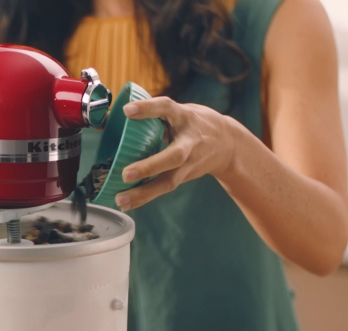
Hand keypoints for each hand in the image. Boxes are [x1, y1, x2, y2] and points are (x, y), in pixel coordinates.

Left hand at [115, 97, 238, 211]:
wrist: (229, 144)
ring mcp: (189, 163)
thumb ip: (156, 113)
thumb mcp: (181, 112)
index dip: (148, 108)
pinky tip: (127, 204)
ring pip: (168, 180)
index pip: (166, 108)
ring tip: (120, 199)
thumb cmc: (195, 124)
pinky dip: (144, 198)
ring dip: (143, 192)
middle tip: (126, 174)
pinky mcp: (185, 177)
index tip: (127, 110)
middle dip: (150, 167)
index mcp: (185, 117)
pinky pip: (163, 189)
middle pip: (174, 156)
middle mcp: (189, 142)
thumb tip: (118, 114)